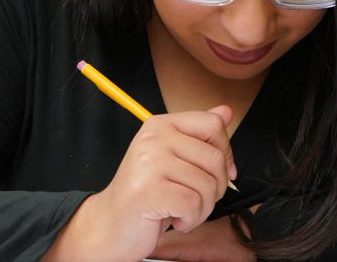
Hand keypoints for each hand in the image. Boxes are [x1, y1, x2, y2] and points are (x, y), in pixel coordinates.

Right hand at [43, 105, 237, 261]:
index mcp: (160, 125)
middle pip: (215, 158)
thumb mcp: (173, 159)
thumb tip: (226, 111)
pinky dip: (190, 220)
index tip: (217, 172)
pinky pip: (194, 205)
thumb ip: (198, 135)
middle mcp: (153, 139)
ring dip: (201, 209)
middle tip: (193, 199)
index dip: (225, 152)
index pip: (212, 124)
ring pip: (207, 185)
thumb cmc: (146, 194)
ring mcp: (149, 163)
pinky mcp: (149, 191)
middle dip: (214, 188)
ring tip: (180, 210)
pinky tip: (173, 219)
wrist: (110, 225)